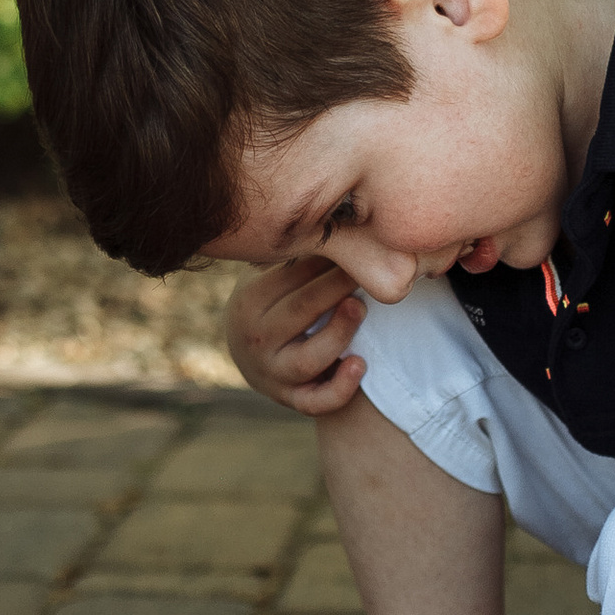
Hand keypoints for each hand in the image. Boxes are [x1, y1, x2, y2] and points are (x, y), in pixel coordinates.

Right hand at [223, 255, 367, 416]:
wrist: (250, 353)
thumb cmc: (271, 301)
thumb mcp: (268, 275)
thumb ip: (293, 253)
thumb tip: (334, 211)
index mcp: (248, 302)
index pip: (288, 278)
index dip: (325, 259)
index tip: (354, 241)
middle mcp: (255, 340)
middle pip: (300, 312)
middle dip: (337, 288)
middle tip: (366, 271)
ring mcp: (272, 373)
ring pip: (308, 360)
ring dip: (339, 334)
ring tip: (360, 310)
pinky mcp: (291, 399)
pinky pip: (315, 402)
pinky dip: (340, 389)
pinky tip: (360, 365)